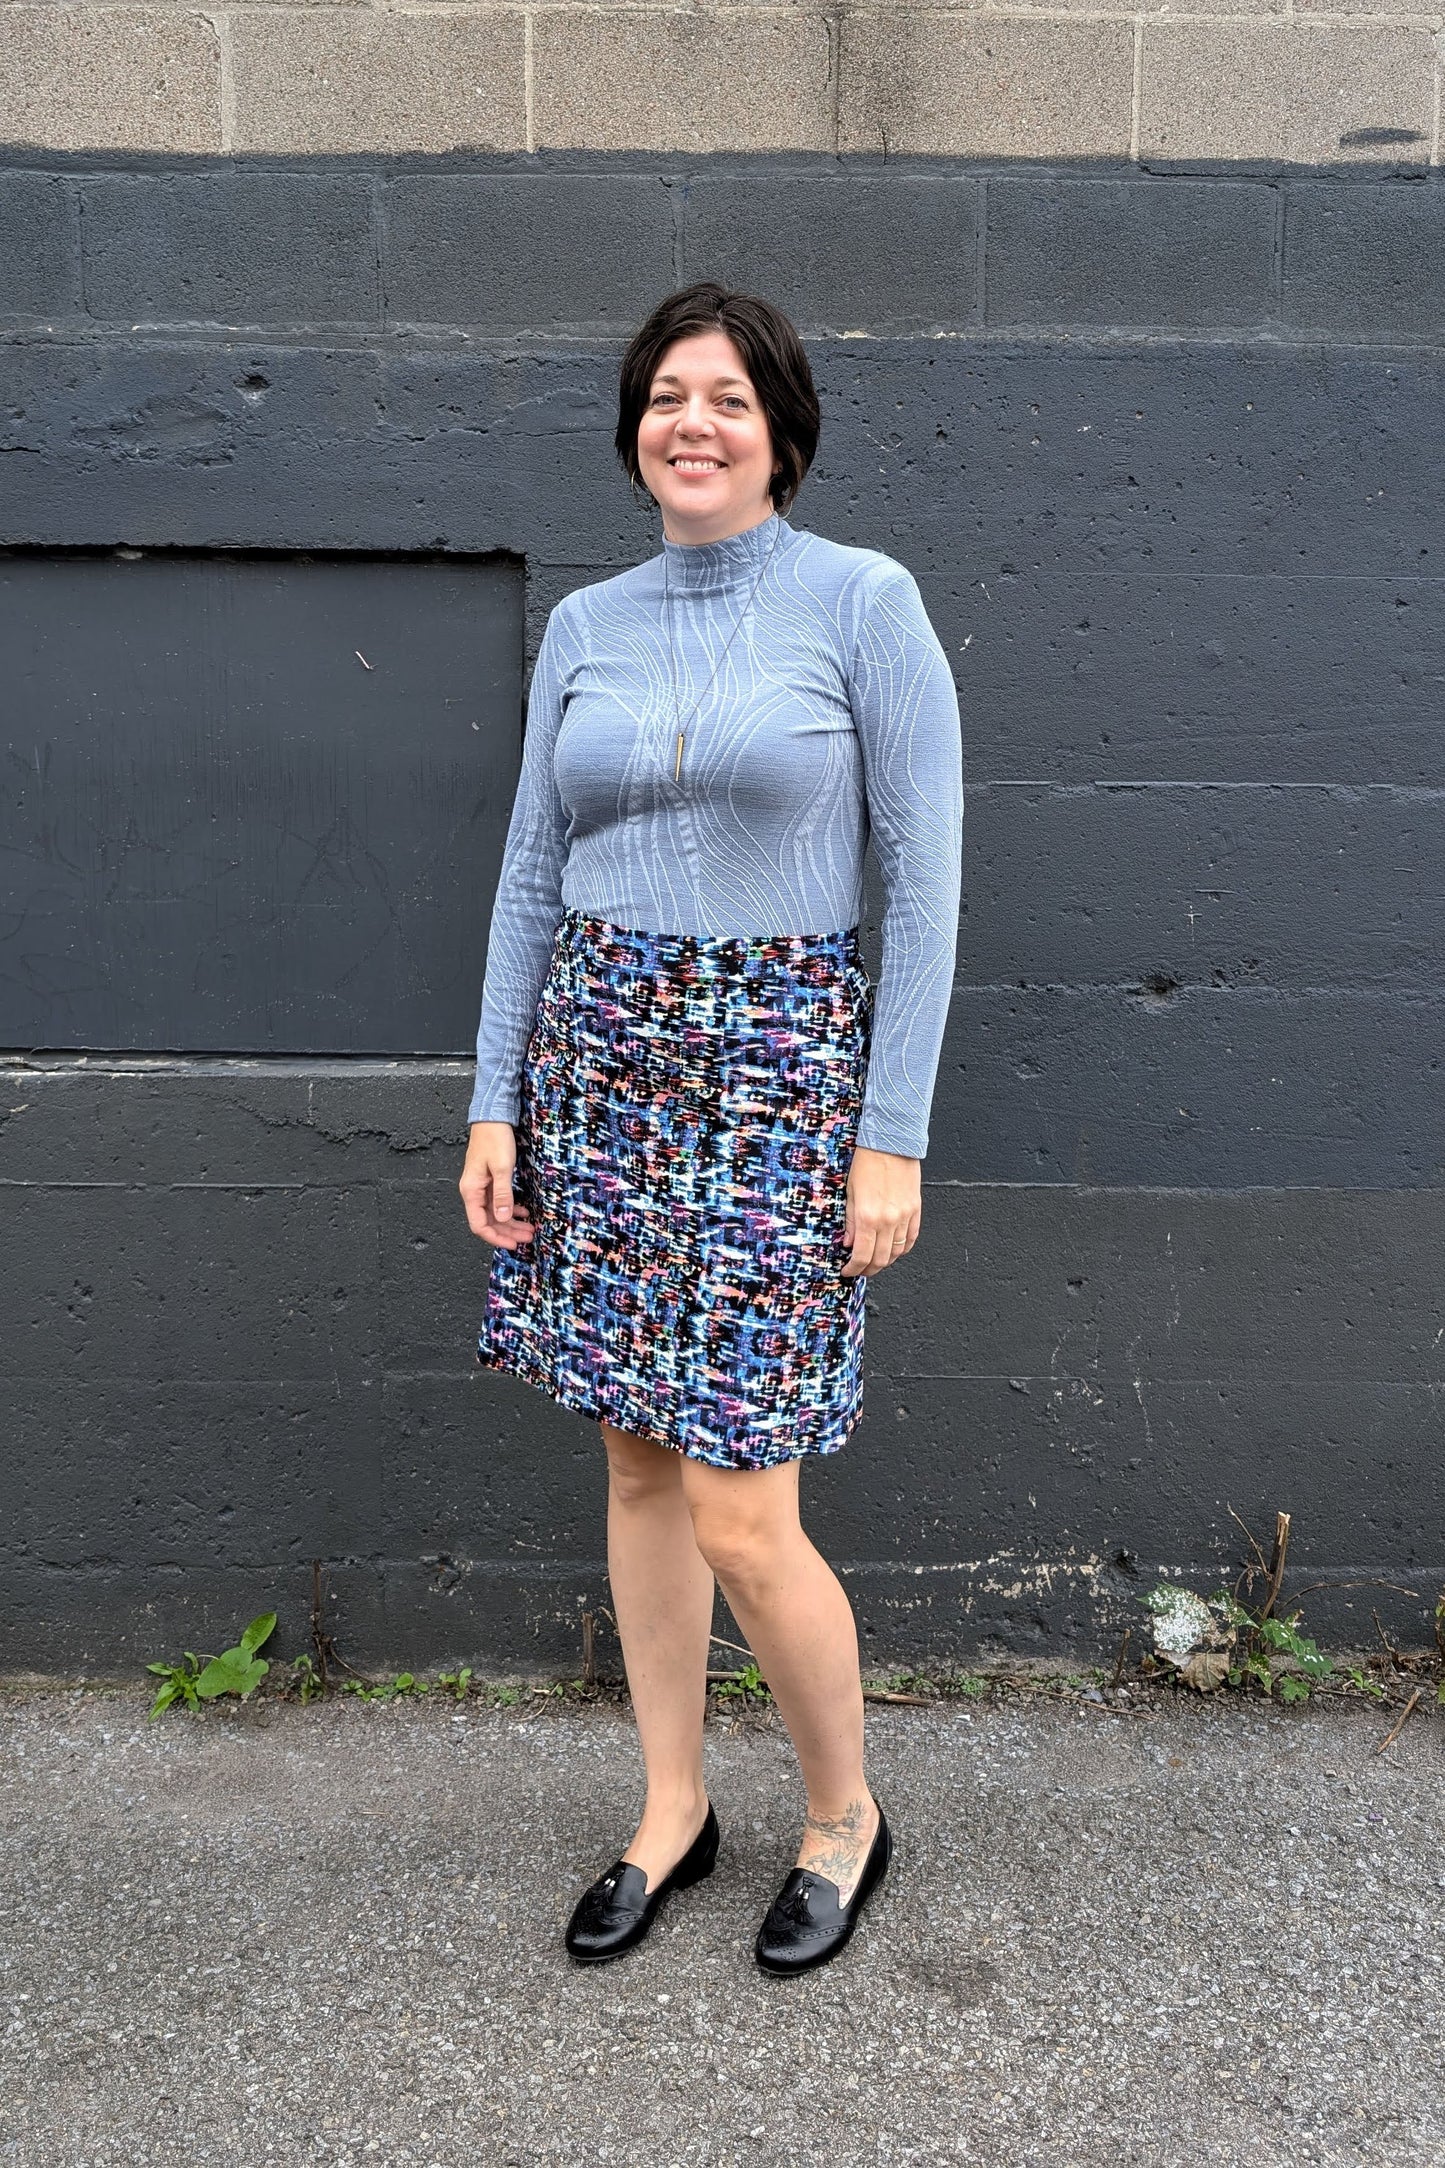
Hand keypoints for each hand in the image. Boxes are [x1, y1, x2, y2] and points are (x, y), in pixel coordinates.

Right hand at [459, 1121, 536, 1248]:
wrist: (492, 1116)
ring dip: (511, 1222)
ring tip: (529, 1229)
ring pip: (495, 1212)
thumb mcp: (502, 1167)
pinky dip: (511, 1208)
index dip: (496, 1237)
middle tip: (527, 1237)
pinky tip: (523, 1211)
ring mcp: (482, 1186)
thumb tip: (503, 1218)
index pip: (479, 1225)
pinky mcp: (490, 1180)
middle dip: (508, 1232)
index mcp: (471, 1190)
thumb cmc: (494, 1137)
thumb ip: (503, 1194)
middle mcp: (474, 1191)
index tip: (513, 1244)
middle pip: (489, 1221)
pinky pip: (498, 1201)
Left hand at [840, 1146, 920, 1276]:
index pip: (861, 1256)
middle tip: (860, 1270)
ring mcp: (905, 1216)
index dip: (854, 1269)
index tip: (848, 1271)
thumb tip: (849, 1243)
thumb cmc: (867, 1163)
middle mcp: (888, 1221)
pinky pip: (912, 1238)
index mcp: (867, 1217)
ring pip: (898, 1252)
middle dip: (869, 1269)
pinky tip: (894, 1249)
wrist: (891, 1143)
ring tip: (875, 1261)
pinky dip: (903, 1248)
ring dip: (886, 1261)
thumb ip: (850, 1221)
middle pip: (881, 1259)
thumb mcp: (850, 1193)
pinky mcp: (916, 1210)